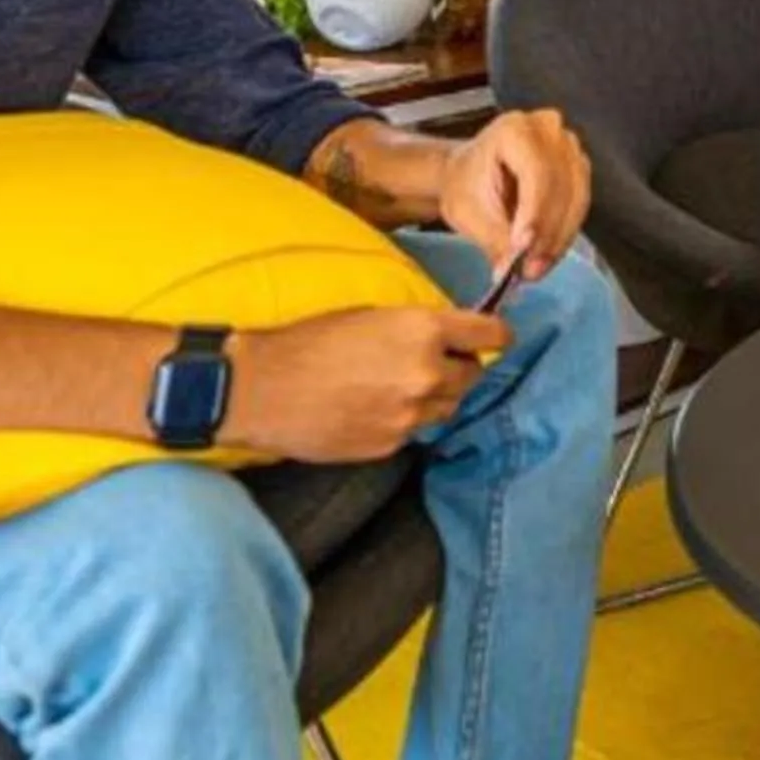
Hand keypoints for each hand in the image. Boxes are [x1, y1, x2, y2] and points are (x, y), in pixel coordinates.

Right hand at [226, 304, 508, 462]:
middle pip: (473, 375)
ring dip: (435, 397)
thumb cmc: (312, 341)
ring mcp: (411, 414)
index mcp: (424, 330)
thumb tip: (450, 337)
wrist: (264, 389)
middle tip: (431, 363)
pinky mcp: (392, 444)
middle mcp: (427, 373)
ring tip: (398, 387)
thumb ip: (419, 329)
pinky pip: (415, 431)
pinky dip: (406, 420)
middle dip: (459, 368)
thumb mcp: (373, 315)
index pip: (492, 334)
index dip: (495, 335)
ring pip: (448, 407)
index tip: (493, 338)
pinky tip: (374, 410)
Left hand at [439, 110, 591, 285]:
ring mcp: (568, 145)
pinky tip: (548, 254)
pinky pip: (579, 204)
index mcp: (515, 130)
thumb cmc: (465, 186)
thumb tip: (514, 268)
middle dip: (547, 234)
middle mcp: (548, 129)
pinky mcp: (578, 166)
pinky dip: (564, 233)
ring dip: (559, 238)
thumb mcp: (468, 213)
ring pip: (575, 198)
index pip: (536, 173)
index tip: (523, 250)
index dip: (534, 214)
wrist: (469, 175)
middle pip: (561, 187)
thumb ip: (494, 238)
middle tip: (530, 270)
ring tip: (537, 268)